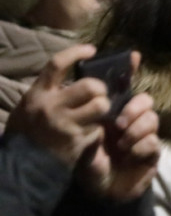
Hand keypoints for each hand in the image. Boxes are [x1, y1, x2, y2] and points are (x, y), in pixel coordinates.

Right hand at [7, 44, 108, 166]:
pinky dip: (99, 130)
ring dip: (104, 108)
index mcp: (38, 94)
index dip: (76, 52)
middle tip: (99, 95)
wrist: (20, 166)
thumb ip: (49, 91)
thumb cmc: (27, 132)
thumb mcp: (30, 106)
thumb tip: (74, 74)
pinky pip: (99, 129)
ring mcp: (65, 125)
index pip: (57, 64)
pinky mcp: (77, 142)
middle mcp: (51, 107)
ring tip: (98, 113)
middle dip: (101, 89)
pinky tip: (91, 133)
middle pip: (90, 86)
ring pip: (101, 106)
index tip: (91, 49)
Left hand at [75, 53, 160, 200]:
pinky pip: (153, 142)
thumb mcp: (78, 136)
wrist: (98, 192)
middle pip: (145, 100)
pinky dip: (140, 148)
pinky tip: (128, 156)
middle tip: (118, 123)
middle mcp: (130, 120)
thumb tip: (94, 97)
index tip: (133, 56)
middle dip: (134, 108)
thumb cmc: (87, 161)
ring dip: (136, 129)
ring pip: (152, 119)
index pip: (123, 86)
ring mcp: (143, 136)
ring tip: (121, 144)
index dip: (129, 69)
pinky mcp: (151, 153)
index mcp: (113, 112)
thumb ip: (85, 117)